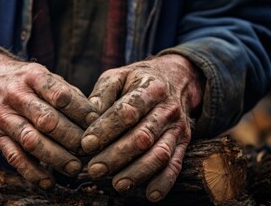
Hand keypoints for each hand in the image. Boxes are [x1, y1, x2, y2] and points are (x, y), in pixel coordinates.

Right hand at [0, 51, 97, 189]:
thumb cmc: (27, 82)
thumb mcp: (46, 76)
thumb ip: (69, 94)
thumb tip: (96, 116)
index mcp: (33, 76)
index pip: (60, 95)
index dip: (81, 111)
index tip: (96, 123)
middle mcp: (16, 95)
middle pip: (47, 120)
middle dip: (71, 138)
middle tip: (89, 149)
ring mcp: (3, 115)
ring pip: (31, 140)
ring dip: (56, 157)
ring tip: (75, 168)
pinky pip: (14, 157)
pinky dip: (32, 173)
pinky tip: (49, 182)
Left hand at [81, 54, 202, 201]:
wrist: (174, 79)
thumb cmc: (137, 80)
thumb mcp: (118, 76)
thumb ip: (102, 93)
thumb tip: (88, 115)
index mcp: (150, 87)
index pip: (127, 111)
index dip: (106, 129)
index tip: (86, 144)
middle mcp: (167, 108)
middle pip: (143, 136)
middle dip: (117, 156)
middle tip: (94, 169)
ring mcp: (178, 127)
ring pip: (160, 154)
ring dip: (137, 172)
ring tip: (116, 185)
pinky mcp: (184, 142)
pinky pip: (176, 164)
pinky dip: (165, 182)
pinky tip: (150, 194)